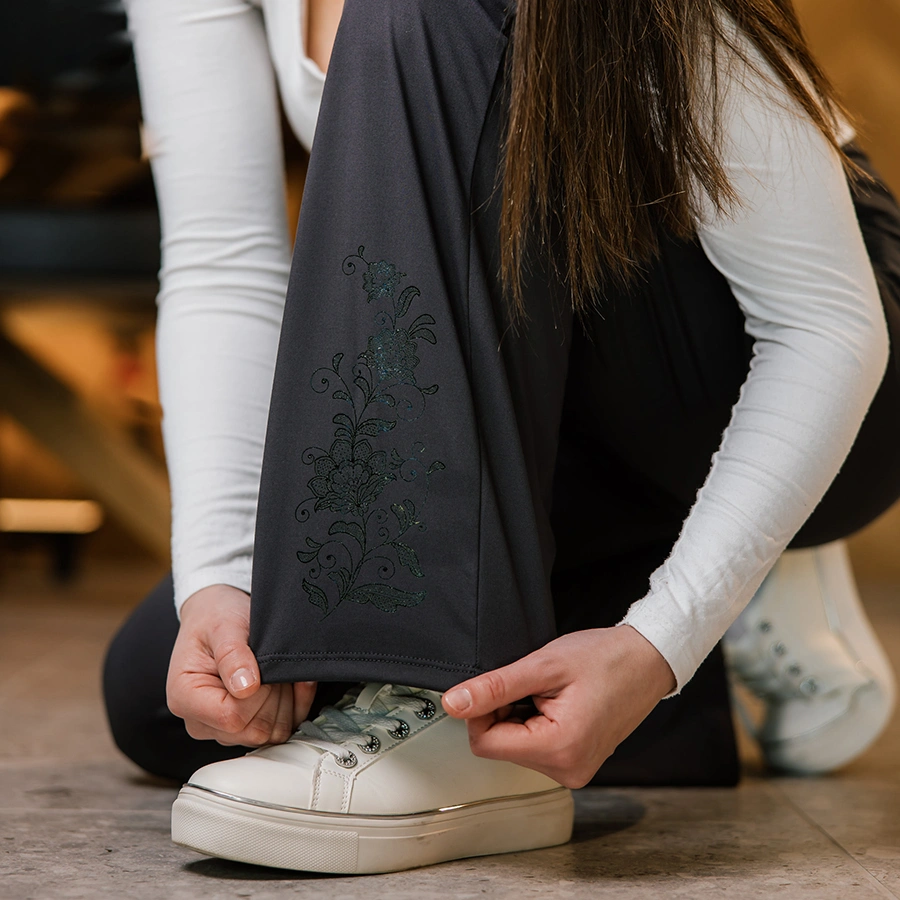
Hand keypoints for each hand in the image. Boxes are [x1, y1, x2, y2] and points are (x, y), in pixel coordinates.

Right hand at [167, 584, 316, 746]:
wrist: (218, 614)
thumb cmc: (216, 618)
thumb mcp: (224, 626)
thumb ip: (233, 655)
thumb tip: (245, 687)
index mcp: (184, 698)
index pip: (231, 717)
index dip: (258, 694)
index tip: (262, 665)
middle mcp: (200, 721)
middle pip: (252, 730)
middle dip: (273, 696)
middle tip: (270, 663)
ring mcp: (222, 729)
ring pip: (269, 734)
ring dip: (285, 701)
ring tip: (276, 670)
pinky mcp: (244, 728)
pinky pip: (280, 730)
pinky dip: (294, 705)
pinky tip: (290, 680)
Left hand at [441, 626, 675, 787]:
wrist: (648, 660)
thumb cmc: (606, 658)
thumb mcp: (543, 665)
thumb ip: (495, 687)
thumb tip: (454, 703)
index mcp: (559, 750)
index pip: (484, 743)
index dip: (481, 710)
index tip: (501, 684)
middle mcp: (567, 771)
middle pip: (499, 746)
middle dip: (505, 712)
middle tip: (533, 684)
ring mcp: (574, 771)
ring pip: (515, 747)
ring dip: (521, 716)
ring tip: (550, 692)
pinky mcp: (576, 764)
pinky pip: (535, 748)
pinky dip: (536, 722)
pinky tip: (557, 702)